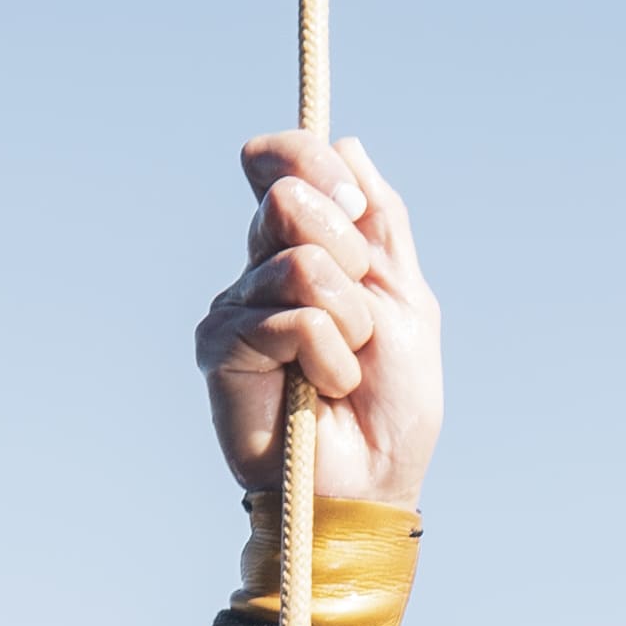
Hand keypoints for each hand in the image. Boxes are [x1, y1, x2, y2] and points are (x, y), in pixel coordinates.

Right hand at [196, 133, 439, 509]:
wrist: (372, 482)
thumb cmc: (392, 402)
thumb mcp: (406, 296)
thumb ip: (381, 221)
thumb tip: (345, 143)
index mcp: (305, 246)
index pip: (281, 162)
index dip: (311, 161)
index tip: (356, 207)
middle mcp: (262, 267)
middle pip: (288, 196)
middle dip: (349, 256)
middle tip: (360, 319)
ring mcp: (236, 305)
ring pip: (299, 263)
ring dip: (349, 320)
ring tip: (345, 368)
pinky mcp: (219, 346)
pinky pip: (291, 318)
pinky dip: (328, 357)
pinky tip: (321, 391)